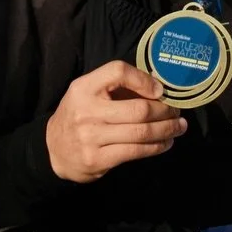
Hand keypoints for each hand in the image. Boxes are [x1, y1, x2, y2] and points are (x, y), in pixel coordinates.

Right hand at [46, 60, 188, 183]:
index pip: (117, 71)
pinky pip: (136, 152)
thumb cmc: (79, 115)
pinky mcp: (97, 159)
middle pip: (139, 109)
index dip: (143, 79)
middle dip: (165, 111)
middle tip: (177, 112)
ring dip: (167, 130)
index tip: (160, 90)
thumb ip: (117, 87)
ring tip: (178, 127)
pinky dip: (156, 147)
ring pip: (141, 132)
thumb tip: (158, 88)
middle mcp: (86, 111)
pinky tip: (165, 143)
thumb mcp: (88, 92)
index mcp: (84, 87)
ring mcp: (91, 137)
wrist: (53, 149)